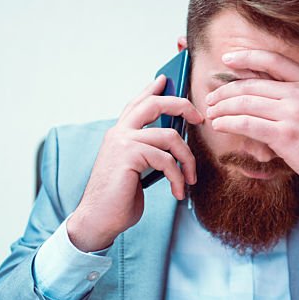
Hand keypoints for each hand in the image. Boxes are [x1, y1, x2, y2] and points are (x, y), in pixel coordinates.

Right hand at [67, 75, 203, 251]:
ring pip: (169, 136)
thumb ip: (149, 151)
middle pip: (154, 103)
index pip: (138, 103)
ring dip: (187, 160)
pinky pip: (166, 160)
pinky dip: (178, 178)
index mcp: (119, 133)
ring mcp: (123, 142)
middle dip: (182, 105)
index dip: (152, 89)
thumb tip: (173, 140)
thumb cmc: (119, 198)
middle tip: (200, 118)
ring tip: (190, 179)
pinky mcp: (129, 156)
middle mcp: (119, 133)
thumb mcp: (136, 170)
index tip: (167, 79)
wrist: (99, 220)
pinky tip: (178, 192)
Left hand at [203, 49, 298, 201]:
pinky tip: (219, 125)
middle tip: (211, 97)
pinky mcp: (284, 136)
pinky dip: (228, 123)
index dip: (247, 57)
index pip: (273, 61)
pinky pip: (247, 124)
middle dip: (225, 90)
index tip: (228, 58)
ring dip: (222, 108)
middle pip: (252, 85)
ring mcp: (292, 114)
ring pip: (245, 103)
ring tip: (211, 113)